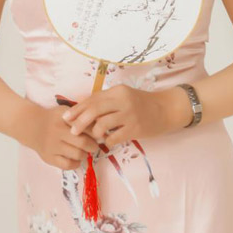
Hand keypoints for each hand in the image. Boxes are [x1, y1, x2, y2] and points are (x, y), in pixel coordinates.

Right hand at [14, 100, 99, 170]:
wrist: (31, 125)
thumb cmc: (54, 118)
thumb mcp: (66, 112)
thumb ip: (82, 118)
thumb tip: (104, 129)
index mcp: (63, 118)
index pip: (86, 127)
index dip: (97, 132)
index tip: (100, 135)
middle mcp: (57, 132)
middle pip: (84, 143)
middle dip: (93, 146)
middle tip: (93, 145)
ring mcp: (52, 146)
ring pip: (78, 155)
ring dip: (84, 154)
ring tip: (82, 150)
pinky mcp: (48, 157)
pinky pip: (68, 165)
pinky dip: (75, 163)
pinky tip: (74, 158)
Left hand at [61, 84, 184, 147]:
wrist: (167, 109)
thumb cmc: (142, 103)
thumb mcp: (123, 96)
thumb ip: (106, 101)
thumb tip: (82, 109)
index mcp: (117, 91)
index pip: (92, 99)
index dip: (77, 109)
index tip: (66, 117)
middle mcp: (122, 101)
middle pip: (94, 110)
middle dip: (80, 121)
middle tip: (72, 131)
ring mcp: (130, 115)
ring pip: (102, 124)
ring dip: (94, 133)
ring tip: (93, 136)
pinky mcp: (136, 128)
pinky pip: (115, 137)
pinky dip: (107, 141)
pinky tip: (107, 142)